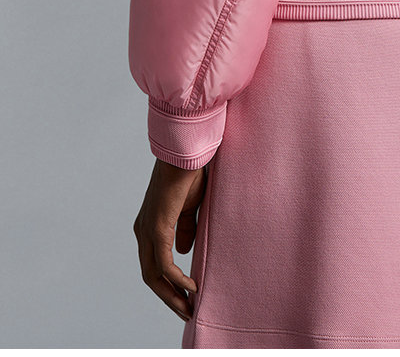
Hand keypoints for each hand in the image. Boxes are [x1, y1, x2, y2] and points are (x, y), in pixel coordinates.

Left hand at [133, 156, 207, 322]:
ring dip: (172, 294)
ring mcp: (147, 230)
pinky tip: (191, 285)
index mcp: (149, 226)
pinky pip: (163, 264)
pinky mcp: (156, 227)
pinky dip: (177, 279)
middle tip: (187, 312)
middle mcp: (143, 231)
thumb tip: (184, 252)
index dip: (168, 284)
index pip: (154, 265)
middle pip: (150, 276)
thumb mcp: (189, 208)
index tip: (186, 297)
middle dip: (169, 297)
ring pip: (154, 275)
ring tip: (189, 306)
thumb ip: (185, 230)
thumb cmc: (189, 174)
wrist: (186, 152)